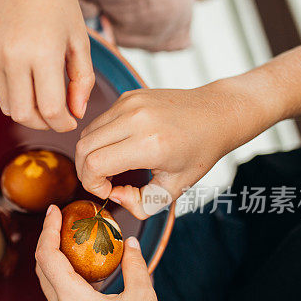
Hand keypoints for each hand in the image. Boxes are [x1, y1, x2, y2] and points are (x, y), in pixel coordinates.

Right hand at [0, 0, 94, 131]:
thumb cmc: (59, 5)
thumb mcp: (80, 41)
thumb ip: (82, 80)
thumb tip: (77, 113)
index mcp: (43, 52)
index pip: (51, 108)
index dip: (64, 123)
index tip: (73, 121)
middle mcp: (14, 58)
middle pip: (25, 116)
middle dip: (45, 125)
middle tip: (60, 118)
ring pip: (9, 108)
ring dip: (29, 114)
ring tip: (47, 103)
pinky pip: (2, 91)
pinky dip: (18, 95)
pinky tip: (32, 80)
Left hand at [34, 205, 177, 300]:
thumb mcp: (143, 297)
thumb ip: (135, 264)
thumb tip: (129, 242)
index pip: (47, 257)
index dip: (47, 229)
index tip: (54, 210)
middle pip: (41, 268)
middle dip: (47, 239)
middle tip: (61, 219)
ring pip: (48, 284)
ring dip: (53, 258)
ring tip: (69, 239)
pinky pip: (59, 296)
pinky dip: (62, 276)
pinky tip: (83, 269)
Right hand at [74, 81, 272, 218]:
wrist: (217, 113)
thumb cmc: (198, 153)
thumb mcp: (175, 189)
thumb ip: (141, 204)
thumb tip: (114, 195)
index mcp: (150, 143)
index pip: (95, 164)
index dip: (92, 183)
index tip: (108, 191)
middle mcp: (136, 119)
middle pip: (83, 148)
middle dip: (85, 172)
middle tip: (103, 182)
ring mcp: (130, 103)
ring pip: (87, 133)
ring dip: (90, 155)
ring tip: (111, 167)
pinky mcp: (128, 96)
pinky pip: (99, 122)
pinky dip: (100, 140)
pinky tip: (119, 149)